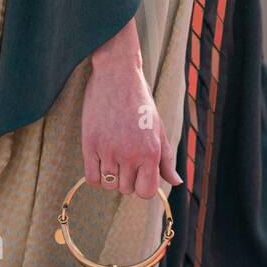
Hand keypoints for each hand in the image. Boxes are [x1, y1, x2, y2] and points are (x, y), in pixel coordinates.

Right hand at [82, 19, 181, 199]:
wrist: (117, 74)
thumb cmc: (140, 101)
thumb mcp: (158, 128)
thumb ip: (166, 158)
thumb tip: (176, 181)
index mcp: (151, 151)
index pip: (146, 192)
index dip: (143, 186)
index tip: (139, 174)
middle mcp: (130, 154)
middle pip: (126, 189)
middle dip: (127, 179)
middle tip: (126, 157)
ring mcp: (109, 150)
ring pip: (109, 185)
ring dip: (111, 176)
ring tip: (114, 154)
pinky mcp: (90, 144)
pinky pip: (91, 178)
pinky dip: (96, 175)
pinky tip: (101, 160)